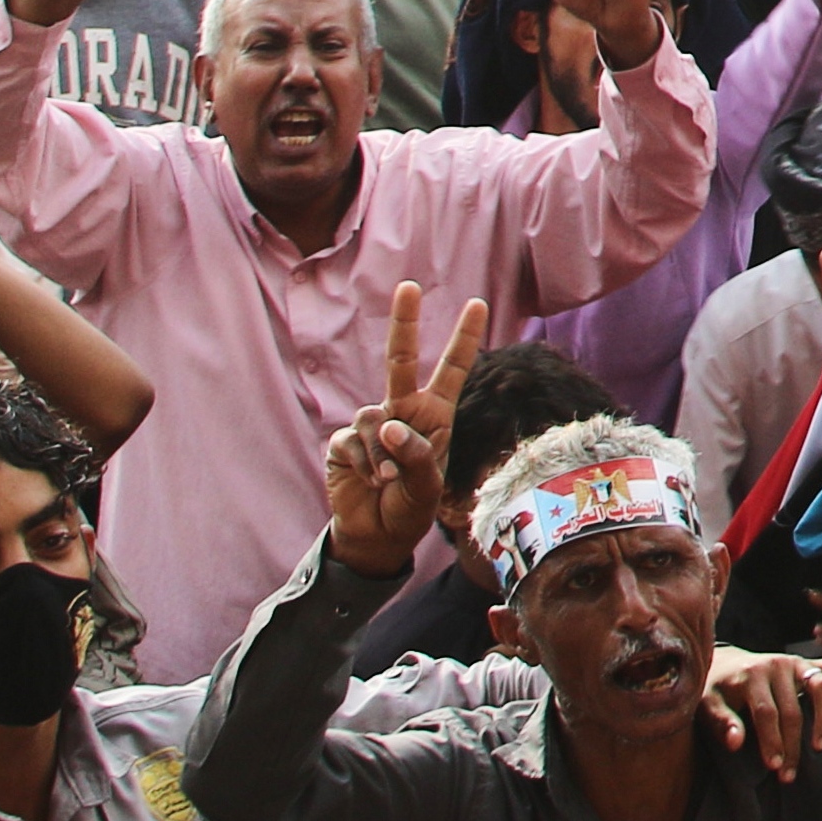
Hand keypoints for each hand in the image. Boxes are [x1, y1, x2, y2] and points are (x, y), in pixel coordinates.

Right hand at [321, 284, 486, 575]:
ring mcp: (372, 423)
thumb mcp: (428, 484)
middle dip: (404, 321)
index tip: (478, 303)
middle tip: (409, 286)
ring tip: (387, 480)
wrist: (377, 534)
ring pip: (373, 417)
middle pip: (400, 359)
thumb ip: (416, 453)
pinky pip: (352, 441)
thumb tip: (388, 425)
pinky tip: (368, 480)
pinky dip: (363, 463)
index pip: (451, 369)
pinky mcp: (343, 442)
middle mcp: (403, 409)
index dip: (464, 338)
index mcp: (435, 414)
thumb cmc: (411, 506)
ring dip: (382, 453)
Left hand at [703, 649, 821, 779]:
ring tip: (819, 746)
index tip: (774, 766)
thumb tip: (735, 743)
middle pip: (792, 709)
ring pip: (821, 686)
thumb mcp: (708, 705)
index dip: (771, 741)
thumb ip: (722, 722)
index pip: (766, 712)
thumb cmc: (717, 691)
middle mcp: (776, 665)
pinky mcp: (809, 661)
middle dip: (792, 745)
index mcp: (750, 676)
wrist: (728, 663)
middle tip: (788, 775)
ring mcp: (796, 661)